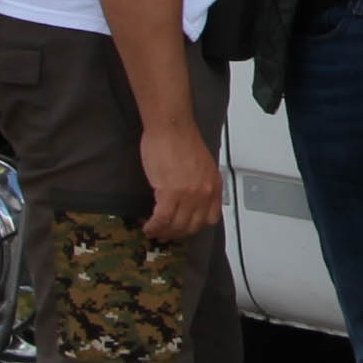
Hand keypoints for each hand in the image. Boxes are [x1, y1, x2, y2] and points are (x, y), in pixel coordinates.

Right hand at [141, 122, 226, 244]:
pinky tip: (148, 227)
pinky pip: (162, 219)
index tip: (183, 229)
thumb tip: (190, 199)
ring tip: (154, 232)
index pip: (210, 218)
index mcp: (214, 185)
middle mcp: (205, 193)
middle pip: (192, 225)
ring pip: (177, 225)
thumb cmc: (182, 140)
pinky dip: (154, 226)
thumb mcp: (202, 166)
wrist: (171, 127)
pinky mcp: (170, 193)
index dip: (194, 227)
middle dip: (177, 234)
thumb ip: (200, 183)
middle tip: (165, 235)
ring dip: (164, 232)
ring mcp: (189, 194)